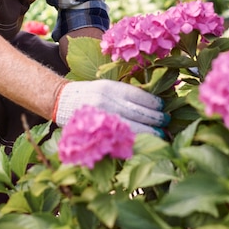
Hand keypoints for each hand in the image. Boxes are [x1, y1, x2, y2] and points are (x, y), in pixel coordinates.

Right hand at [53, 80, 169, 135]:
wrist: (62, 101)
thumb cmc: (89, 94)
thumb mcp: (107, 86)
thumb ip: (125, 94)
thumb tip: (153, 103)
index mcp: (110, 88)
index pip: (138, 96)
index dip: (154, 103)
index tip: (163, 107)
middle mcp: (106, 102)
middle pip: (138, 113)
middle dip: (156, 119)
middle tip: (166, 122)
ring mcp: (101, 119)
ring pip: (132, 128)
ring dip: (150, 132)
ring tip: (161, 134)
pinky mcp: (96, 133)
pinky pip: (119, 139)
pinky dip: (134, 141)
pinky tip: (143, 142)